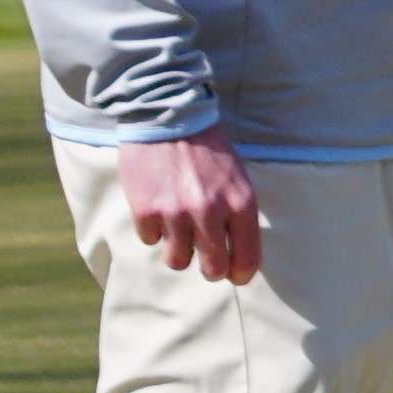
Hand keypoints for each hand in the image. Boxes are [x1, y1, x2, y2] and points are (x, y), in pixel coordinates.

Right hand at [115, 129, 262, 282]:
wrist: (169, 118)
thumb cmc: (209, 151)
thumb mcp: (238, 179)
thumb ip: (238, 215)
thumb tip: (236, 254)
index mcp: (240, 204)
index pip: (247, 259)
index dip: (241, 273)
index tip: (235, 275)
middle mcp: (210, 212)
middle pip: (212, 269)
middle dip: (210, 268)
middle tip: (205, 257)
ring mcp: (176, 213)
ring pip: (178, 260)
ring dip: (178, 250)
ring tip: (179, 229)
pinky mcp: (145, 209)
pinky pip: (150, 240)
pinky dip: (153, 230)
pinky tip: (157, 208)